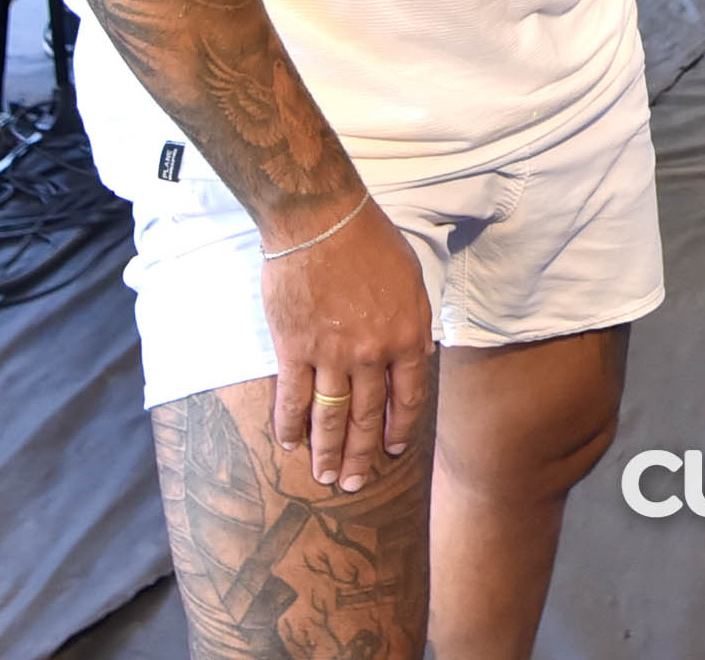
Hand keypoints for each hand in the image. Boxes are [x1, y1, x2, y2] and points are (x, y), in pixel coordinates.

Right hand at [261, 199, 434, 494]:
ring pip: (331, 417)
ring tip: (324, 476)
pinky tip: (287, 443)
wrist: (321, 220)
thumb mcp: (411, 281)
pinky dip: (289, 424)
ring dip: (327, 451)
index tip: (394, 449)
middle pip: (369, 417)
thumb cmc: (369, 241)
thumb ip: (413, 323)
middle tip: (355, 483)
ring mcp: (331, 354)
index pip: (408, 397)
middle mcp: (372, 353)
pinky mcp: (294, 347)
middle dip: (363, 454)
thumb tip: (417, 355)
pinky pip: (292, 397)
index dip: (400, 428)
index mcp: (406, 336)